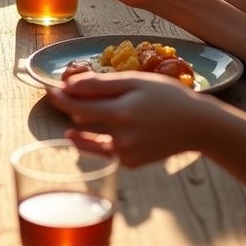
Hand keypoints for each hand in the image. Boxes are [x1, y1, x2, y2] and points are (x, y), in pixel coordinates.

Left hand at [45, 71, 202, 167]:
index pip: (79, 105)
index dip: (61, 96)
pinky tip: (98, 133)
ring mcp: (125, 153)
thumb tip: (68, 86)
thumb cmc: (167, 97)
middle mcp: (121, 136)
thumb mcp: (135, 82)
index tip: (49, 89)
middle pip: (84, 119)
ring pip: (92, 137)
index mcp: (122, 112)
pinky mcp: (130, 163)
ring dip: (83, 126)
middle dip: (70, 107)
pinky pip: (106, 150)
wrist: (197, 126)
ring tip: (74, 121)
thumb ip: (100, 85)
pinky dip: (101, 140)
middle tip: (60, 95)